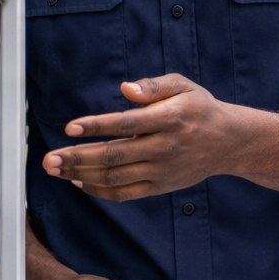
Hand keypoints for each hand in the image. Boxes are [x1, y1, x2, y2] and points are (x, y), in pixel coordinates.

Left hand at [44, 74, 240, 200]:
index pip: (127, 124)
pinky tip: (79, 182)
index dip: (97, 126)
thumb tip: (125, 88)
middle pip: (115, 155)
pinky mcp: (160, 186)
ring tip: (56, 170)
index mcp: (170, 119)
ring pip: (116, 176)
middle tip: (50, 158)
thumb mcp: (183, 86)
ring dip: (82, 174)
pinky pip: (125, 193)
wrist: (228, 142)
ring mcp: (162, 170)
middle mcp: (165, 147)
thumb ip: (154, 86)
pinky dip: (100, 190)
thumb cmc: (199, 108)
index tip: (71, 127)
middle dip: (78, 157)